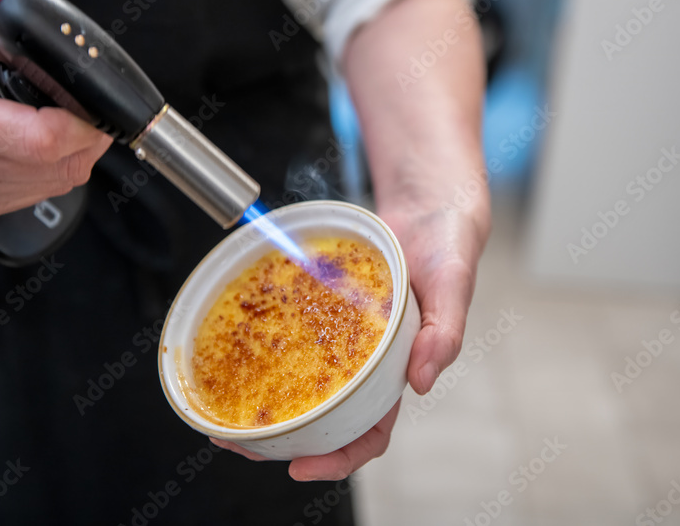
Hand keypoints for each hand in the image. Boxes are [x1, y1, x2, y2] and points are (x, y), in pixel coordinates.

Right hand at [0, 0, 111, 221]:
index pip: (39, 139)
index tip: (90, 95)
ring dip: (72, 148)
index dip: (82, 120)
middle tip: (81, 98)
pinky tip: (31, 134)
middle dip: (86, 131)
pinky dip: (51, 165)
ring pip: (56, 182)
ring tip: (51, 110)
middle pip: (58, 164)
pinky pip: (38, 191)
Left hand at [210, 195, 489, 480]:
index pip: (370, 433)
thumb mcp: (453, 288)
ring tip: (225, 412)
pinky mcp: (324, 310)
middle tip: (239, 445)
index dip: (338, 458)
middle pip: (324, 419)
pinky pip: (292, 334)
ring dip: (266, 402)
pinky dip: (266, 345)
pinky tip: (235, 347)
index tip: (300, 467)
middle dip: (284, 440)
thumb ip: (443, 333)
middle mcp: (366, 364)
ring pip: (301, 382)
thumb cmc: (450, 253)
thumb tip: (421, 382)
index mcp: (398, 373)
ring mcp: (342, 339)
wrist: (428, 211)